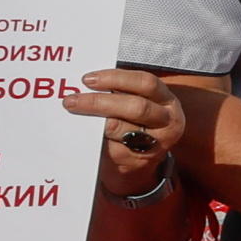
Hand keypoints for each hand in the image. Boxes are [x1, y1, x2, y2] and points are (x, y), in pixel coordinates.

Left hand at [65, 69, 183, 194]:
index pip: (146, 83)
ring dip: (94, 121)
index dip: (116, 78)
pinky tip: (82, 133)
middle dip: (99, 102)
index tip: (88, 79)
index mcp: (167, 101)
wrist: (141, 158)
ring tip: (73, 114)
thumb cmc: (134, 121)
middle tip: (72, 100)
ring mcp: (157, 143)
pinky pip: (112, 148)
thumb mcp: (136, 102)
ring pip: (122, 129)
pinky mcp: (139, 161)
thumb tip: (85, 83)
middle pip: (136, 107)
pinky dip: (95, 139)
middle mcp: (168, 122)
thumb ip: (119, 92)